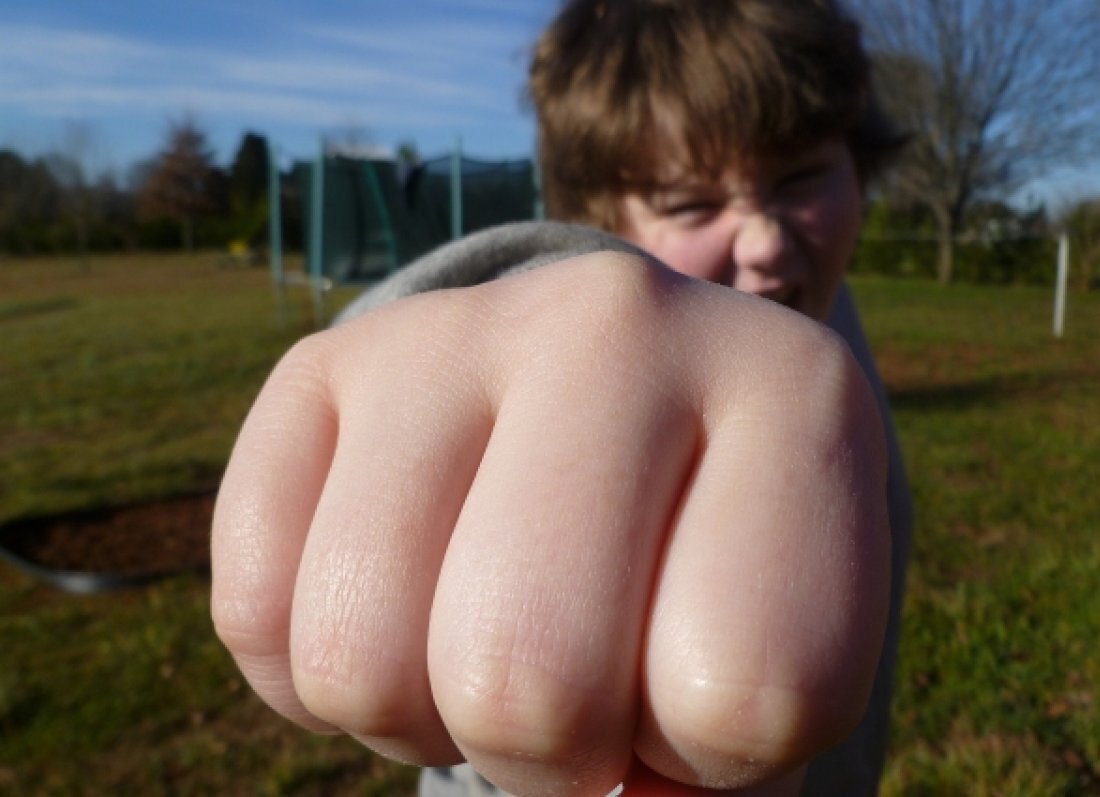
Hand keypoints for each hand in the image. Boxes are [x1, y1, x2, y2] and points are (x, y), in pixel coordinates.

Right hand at [211, 252, 889, 796]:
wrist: (629, 400)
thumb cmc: (714, 556)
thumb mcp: (782, 651)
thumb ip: (723, 765)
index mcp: (794, 397)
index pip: (748, 688)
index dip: (713, 751)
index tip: (702, 684)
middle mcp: (621, 325)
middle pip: (528, 677)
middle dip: (549, 753)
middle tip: (581, 692)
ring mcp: (458, 329)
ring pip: (361, 658)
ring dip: (425, 717)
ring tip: (490, 643)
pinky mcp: (328, 363)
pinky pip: (255, 609)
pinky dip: (315, 679)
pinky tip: (403, 609)